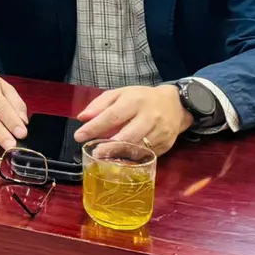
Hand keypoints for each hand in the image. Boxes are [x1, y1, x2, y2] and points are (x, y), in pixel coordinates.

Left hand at [75, 83, 190, 155]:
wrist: (175, 104)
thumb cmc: (141, 98)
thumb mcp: (120, 94)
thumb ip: (99, 104)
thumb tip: (82, 118)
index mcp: (135, 101)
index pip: (112, 116)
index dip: (94, 128)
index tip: (79, 136)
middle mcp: (149, 116)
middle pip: (128, 135)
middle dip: (109, 146)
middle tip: (94, 153)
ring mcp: (160, 132)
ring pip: (138, 148)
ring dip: (120, 155)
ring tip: (105, 158)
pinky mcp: (167, 144)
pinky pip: (147, 155)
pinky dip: (133, 159)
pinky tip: (121, 160)